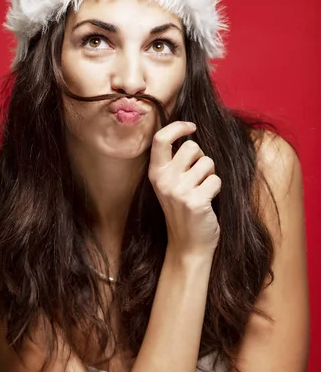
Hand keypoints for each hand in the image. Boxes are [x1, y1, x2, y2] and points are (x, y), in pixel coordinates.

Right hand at [149, 121, 221, 256]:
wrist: (188, 244)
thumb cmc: (182, 209)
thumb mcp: (169, 184)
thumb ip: (174, 162)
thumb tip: (189, 134)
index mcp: (155, 174)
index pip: (161, 139)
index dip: (178, 127)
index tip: (191, 127)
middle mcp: (164, 181)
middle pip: (192, 147)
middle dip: (201, 157)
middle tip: (198, 176)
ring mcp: (179, 191)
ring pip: (208, 162)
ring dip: (210, 174)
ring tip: (202, 190)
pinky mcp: (196, 201)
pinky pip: (216, 180)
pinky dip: (216, 188)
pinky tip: (208, 201)